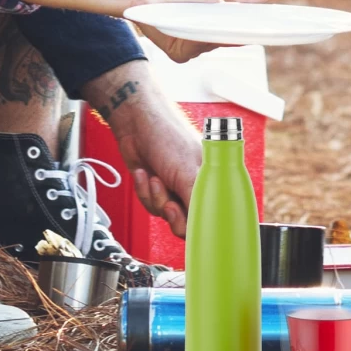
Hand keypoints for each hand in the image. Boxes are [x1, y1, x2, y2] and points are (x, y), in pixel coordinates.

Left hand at [84, 62, 199, 233]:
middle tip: (169, 203)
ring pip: (166, 215)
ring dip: (156, 198)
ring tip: (155, 178)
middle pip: (188, 223)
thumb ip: (198, 203)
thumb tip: (205, 226)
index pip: (214, 216)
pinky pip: (151, 206)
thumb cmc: (167, 136)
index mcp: (214, 182)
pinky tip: (144, 174)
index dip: (201, 223)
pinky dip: (144, 192)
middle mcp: (197, 187)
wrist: (136, 124)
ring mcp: (176, 188)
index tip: (188, 220)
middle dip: (173, 213)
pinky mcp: (158, 189)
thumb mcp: (187, 174)